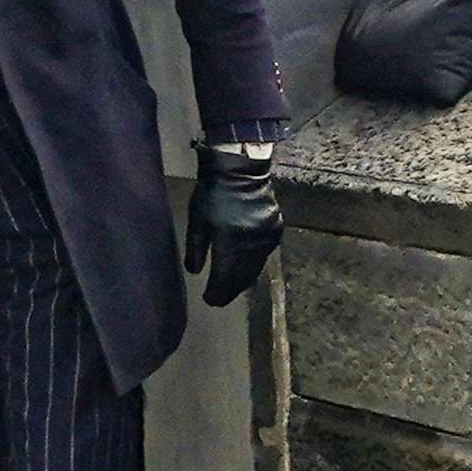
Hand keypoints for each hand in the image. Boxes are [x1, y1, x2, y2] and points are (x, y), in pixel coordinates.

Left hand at [184, 145, 281, 307]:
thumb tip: (195, 273)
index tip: (209, 301)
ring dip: (243, 280)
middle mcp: (252, 245)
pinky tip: (246, 268)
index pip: (225, 278)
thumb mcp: (197, 220)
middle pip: (242, 277)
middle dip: (230, 290)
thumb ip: (196, 249)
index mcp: (231, 243)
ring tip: (232, 288)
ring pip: (255, 268)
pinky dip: (254, 264)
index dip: (217, 293)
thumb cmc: (213, 193)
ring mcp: (266, 238)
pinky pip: (264, 255)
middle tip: (219, 299)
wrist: (241, 169)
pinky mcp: (275, 230)